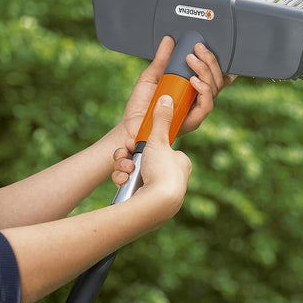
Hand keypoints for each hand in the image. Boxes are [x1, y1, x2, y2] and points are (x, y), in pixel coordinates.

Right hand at [113, 96, 191, 217]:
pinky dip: (123, 181)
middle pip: (142, 160)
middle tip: (125, 156)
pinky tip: (123, 181)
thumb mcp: (159, 140)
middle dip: (128, 157)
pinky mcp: (147, 203)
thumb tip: (167, 97)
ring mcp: (159, 191)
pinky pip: (130, 186)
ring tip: (125, 170)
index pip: (156, 148)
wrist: (156, 205)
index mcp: (180, 163)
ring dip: (123, 168)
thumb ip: (161, 119)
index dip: (140, 144)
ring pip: (133, 172)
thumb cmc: (162, 171)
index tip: (131, 143)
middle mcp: (172, 178)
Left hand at [118, 35, 236, 145]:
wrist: (131, 125)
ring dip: (206, 71)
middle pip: (216, 79)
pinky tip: (193, 80)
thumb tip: (169, 40)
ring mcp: (196, 110)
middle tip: (197, 48)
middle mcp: (197, 100)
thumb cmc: (141, 106)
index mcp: (191, 89)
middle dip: (210, 60)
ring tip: (192, 60)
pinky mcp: (193, 121)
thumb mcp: (151, 76)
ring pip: (214, 89)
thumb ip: (162, 59)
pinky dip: (203, 90)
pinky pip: (206, 105)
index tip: (203, 46)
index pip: (211, 74)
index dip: (215, 61)